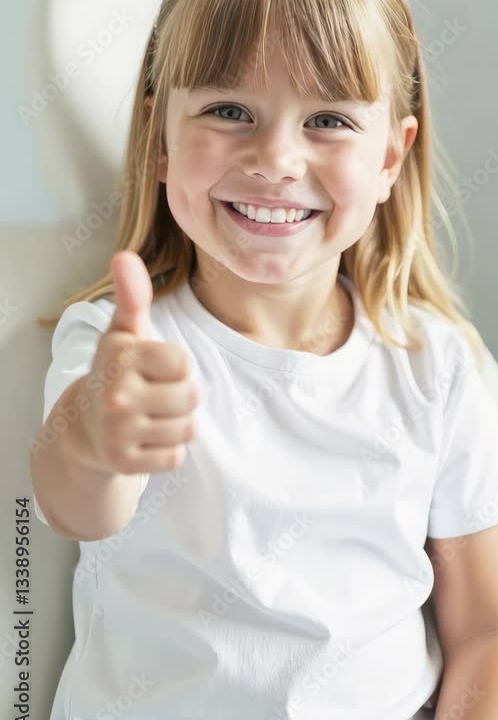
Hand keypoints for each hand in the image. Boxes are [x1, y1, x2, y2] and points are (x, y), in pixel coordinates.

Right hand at [83, 250, 199, 474]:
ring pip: (187, 428)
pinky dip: (166, 450)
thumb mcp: (124, 332)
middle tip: (154, 394)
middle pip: (192, 397)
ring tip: (151, 415)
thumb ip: (132, 295)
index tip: (154, 367)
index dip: (176, 366)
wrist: (85, 427)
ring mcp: (119, 432)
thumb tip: (124, 255)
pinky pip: (176, 457)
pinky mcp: (125, 464)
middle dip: (181, 395)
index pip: (185, 364)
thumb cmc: (117, 371)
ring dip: (176, 423)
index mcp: (122, 357)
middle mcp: (117, 395)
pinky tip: (145, 438)